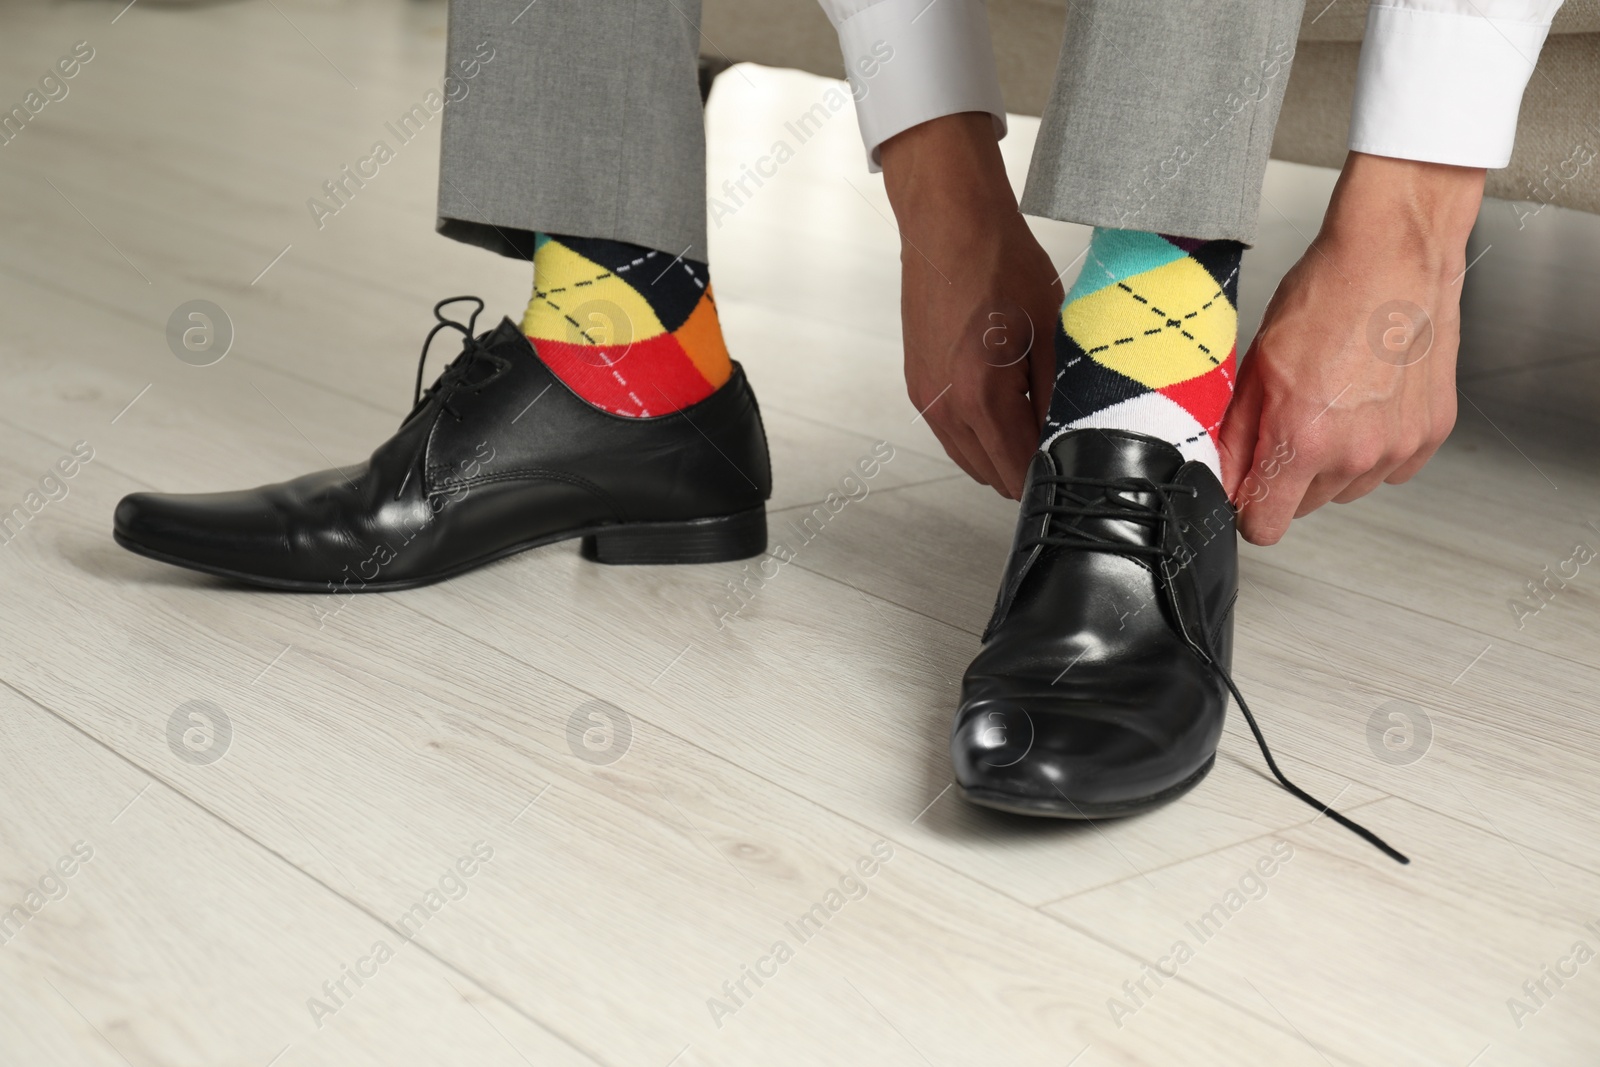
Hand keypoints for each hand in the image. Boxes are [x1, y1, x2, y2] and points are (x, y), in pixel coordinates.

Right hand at [880, 113, 1062, 498]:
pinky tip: (1003, 399)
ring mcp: (925, 398)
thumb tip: (1066, 439)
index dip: (1049, 475)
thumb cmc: (999, 263)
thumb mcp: (1050, 332)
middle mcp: (944, 407)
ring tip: (1031, 417)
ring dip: (1000, 451)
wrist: (950, 224)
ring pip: (968, 458)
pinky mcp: (918, 385)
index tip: (1071, 464)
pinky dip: (978, 431)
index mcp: (979, 398)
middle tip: (1058, 440)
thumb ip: (1057, 397)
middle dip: (1025, 467)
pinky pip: (951, 433)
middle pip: (990, 475)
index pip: (1016, 473)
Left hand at [1218, 153, 1484, 544]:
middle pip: (1305, 507)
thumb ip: (1236, 437)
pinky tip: (1366, 404)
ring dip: (1334, 463)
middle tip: (1290, 421)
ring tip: (1332, 404)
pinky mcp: (1430, 433)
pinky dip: (1375, 447)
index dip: (1249, 509)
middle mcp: (1354, 453)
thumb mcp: (1256, 368)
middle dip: (1289, 477)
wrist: (1393, 256)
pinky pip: (1390, 468)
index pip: (1266, 526)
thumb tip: (1225, 480)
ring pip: (1347, 489)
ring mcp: (1397, 446)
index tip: (1248, 490)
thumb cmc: (1326, 297)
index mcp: (1302, 440)